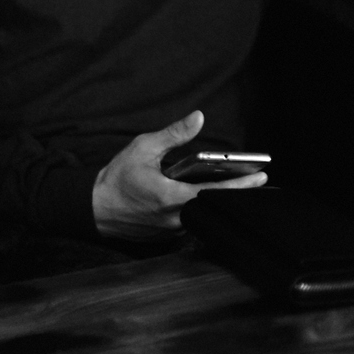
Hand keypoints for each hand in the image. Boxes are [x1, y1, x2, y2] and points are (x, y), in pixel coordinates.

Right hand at [92, 108, 266, 240]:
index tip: (262, 177)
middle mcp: (173, 219)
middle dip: (235, 193)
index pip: (214, 192)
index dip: (240, 185)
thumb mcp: (144, 148)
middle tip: (257, 181)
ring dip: (217, 201)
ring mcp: (169, 230)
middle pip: (213, 207)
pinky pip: (190, 222)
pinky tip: (211, 196)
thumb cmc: (116, 178)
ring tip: (238, 185)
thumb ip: (174, 134)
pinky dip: (202, 208)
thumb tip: (198, 118)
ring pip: (203, 215)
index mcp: (170, 198)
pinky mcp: (165, 235)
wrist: (91, 208)